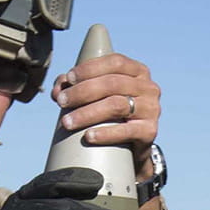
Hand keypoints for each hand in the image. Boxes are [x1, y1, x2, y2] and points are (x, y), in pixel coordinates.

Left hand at [51, 53, 161, 181]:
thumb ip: (76, 86)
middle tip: (61, 102)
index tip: (69, 78)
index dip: (90, 68)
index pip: (115, 62)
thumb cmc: (111, 114)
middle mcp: (149, 87)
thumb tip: (57, 89)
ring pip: (116, 105)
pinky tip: (88, 136)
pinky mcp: (150, 132)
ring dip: (87, 113)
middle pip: (112, 84)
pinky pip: (126, 131)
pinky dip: (105, 133)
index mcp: (138, 71)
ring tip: (67, 122)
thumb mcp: (97, 95)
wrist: (132, 147)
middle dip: (82, 92)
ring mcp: (152, 109)